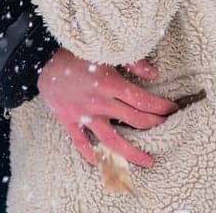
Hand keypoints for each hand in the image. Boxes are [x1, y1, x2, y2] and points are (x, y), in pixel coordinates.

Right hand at [38, 48, 179, 168]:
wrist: (42, 60)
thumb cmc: (77, 52)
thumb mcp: (106, 52)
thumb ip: (132, 63)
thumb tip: (154, 75)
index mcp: (111, 84)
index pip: (143, 101)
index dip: (161, 108)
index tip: (174, 111)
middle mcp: (100, 103)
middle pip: (134, 120)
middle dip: (154, 126)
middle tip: (168, 130)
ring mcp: (84, 115)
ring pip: (112, 140)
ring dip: (132, 153)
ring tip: (147, 161)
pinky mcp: (69, 122)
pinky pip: (81, 143)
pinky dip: (92, 155)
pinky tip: (102, 163)